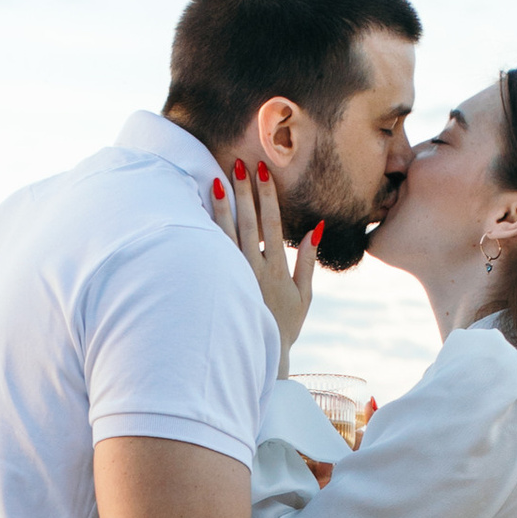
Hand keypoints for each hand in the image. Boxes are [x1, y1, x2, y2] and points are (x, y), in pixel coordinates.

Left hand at [208, 153, 317, 367]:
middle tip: (239, 164)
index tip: (263, 174)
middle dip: (244, 192)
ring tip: (217, 180)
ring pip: (226, 234)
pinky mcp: (221, 284)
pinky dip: (208, 231)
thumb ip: (307, 261)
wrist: (261, 353)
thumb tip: (314, 229)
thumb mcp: (304, 296)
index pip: (272, 225)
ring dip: (222, 206)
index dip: (268, 197)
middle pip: (248, 223)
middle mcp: (254, 270)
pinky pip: (213, 252)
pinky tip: (202, 212)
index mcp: (276, 270)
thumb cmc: (285, 325)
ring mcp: (235, 277)